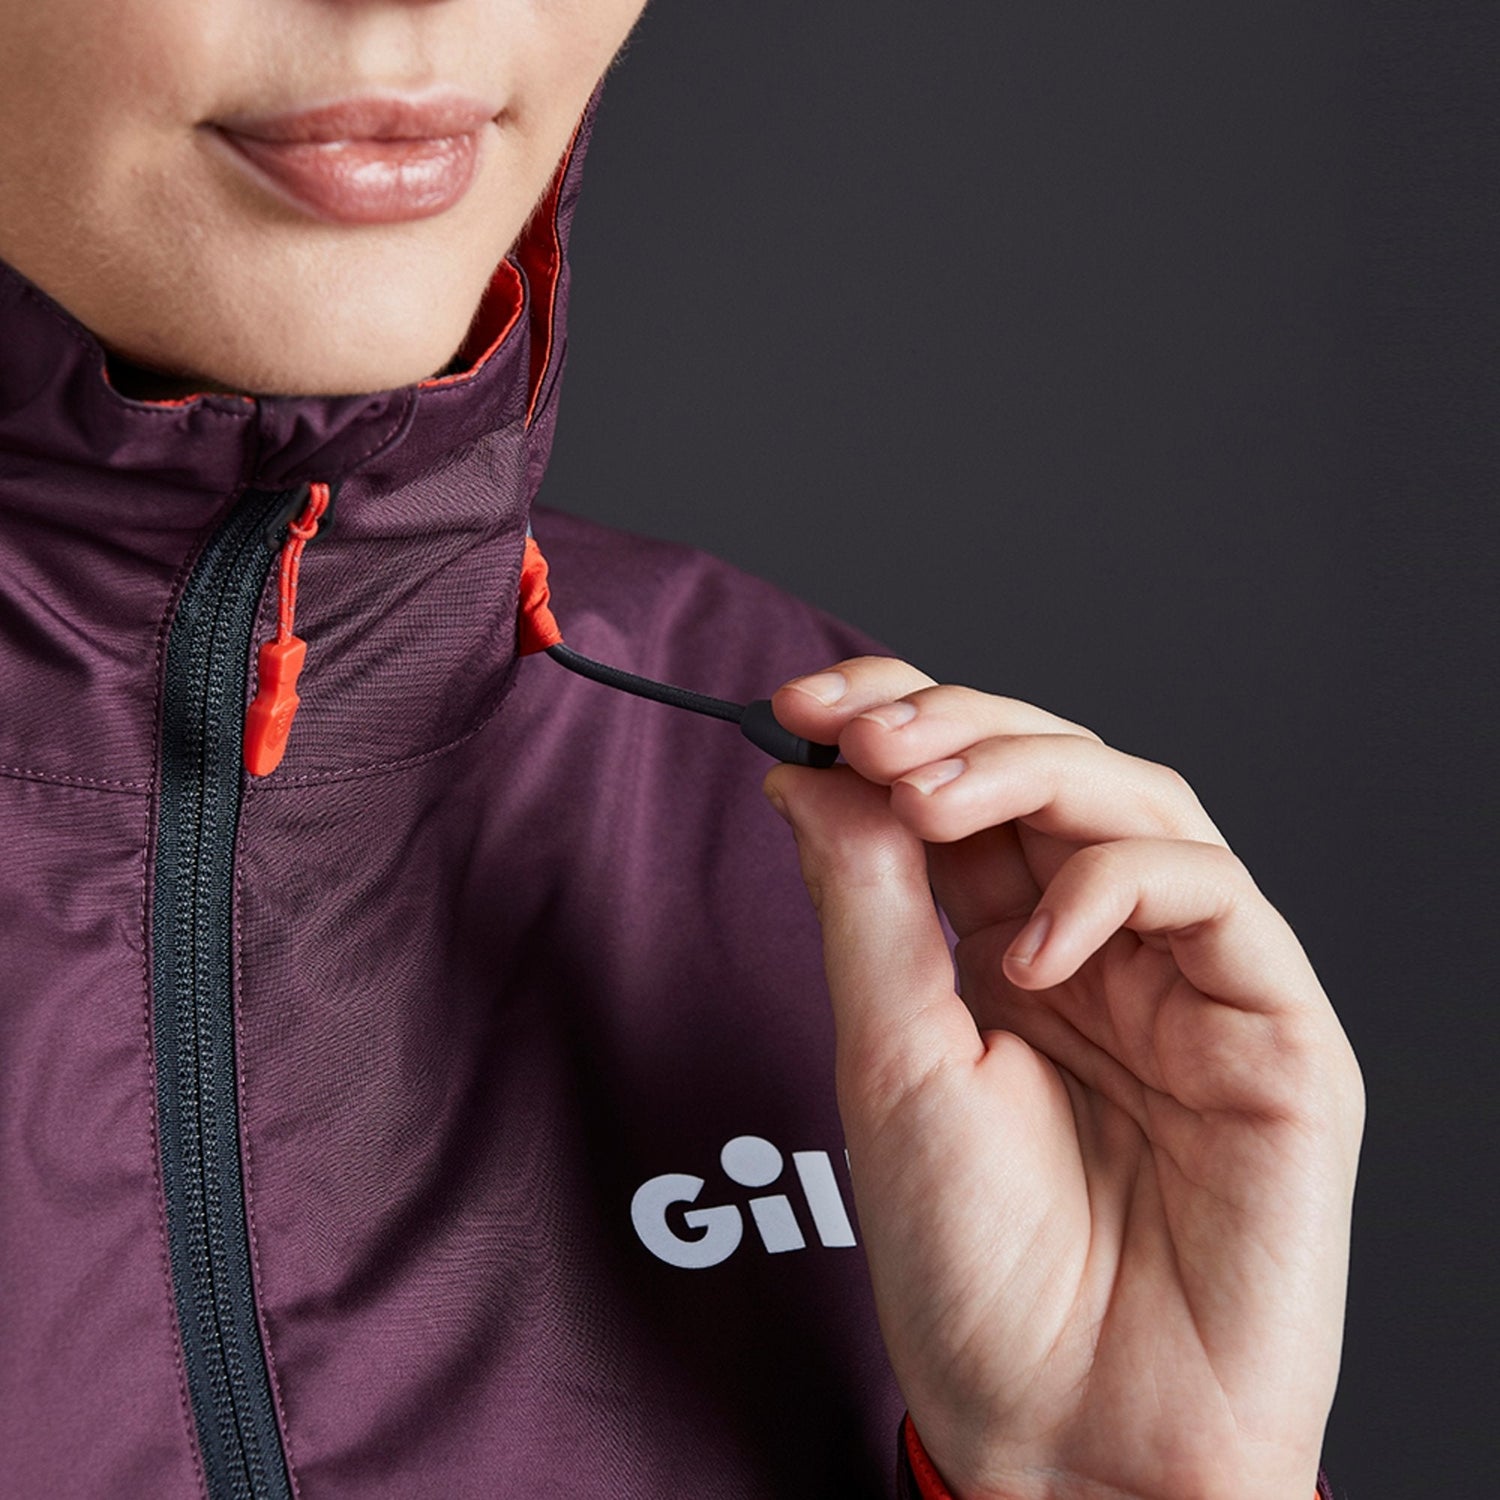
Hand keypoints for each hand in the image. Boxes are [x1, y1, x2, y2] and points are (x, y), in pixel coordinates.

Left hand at [763, 657, 1363, 1499]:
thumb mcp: (890, 1064)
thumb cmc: (976, 1269)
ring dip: (1027, 774)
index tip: (801, 702)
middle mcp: (1098, 944)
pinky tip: (1035, 950)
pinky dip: (1116, 886)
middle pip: (1051, 766)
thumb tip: (810, 775)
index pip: (964, 785)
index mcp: (1005, 947)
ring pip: (1138, 799)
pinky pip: (1214, 899)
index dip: (894, 721)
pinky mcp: (1274, 1029)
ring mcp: (1189, 978)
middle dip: (955, 726)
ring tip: (929, 801)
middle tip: (868, 730)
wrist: (1071, 1435)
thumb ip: (866, 909)